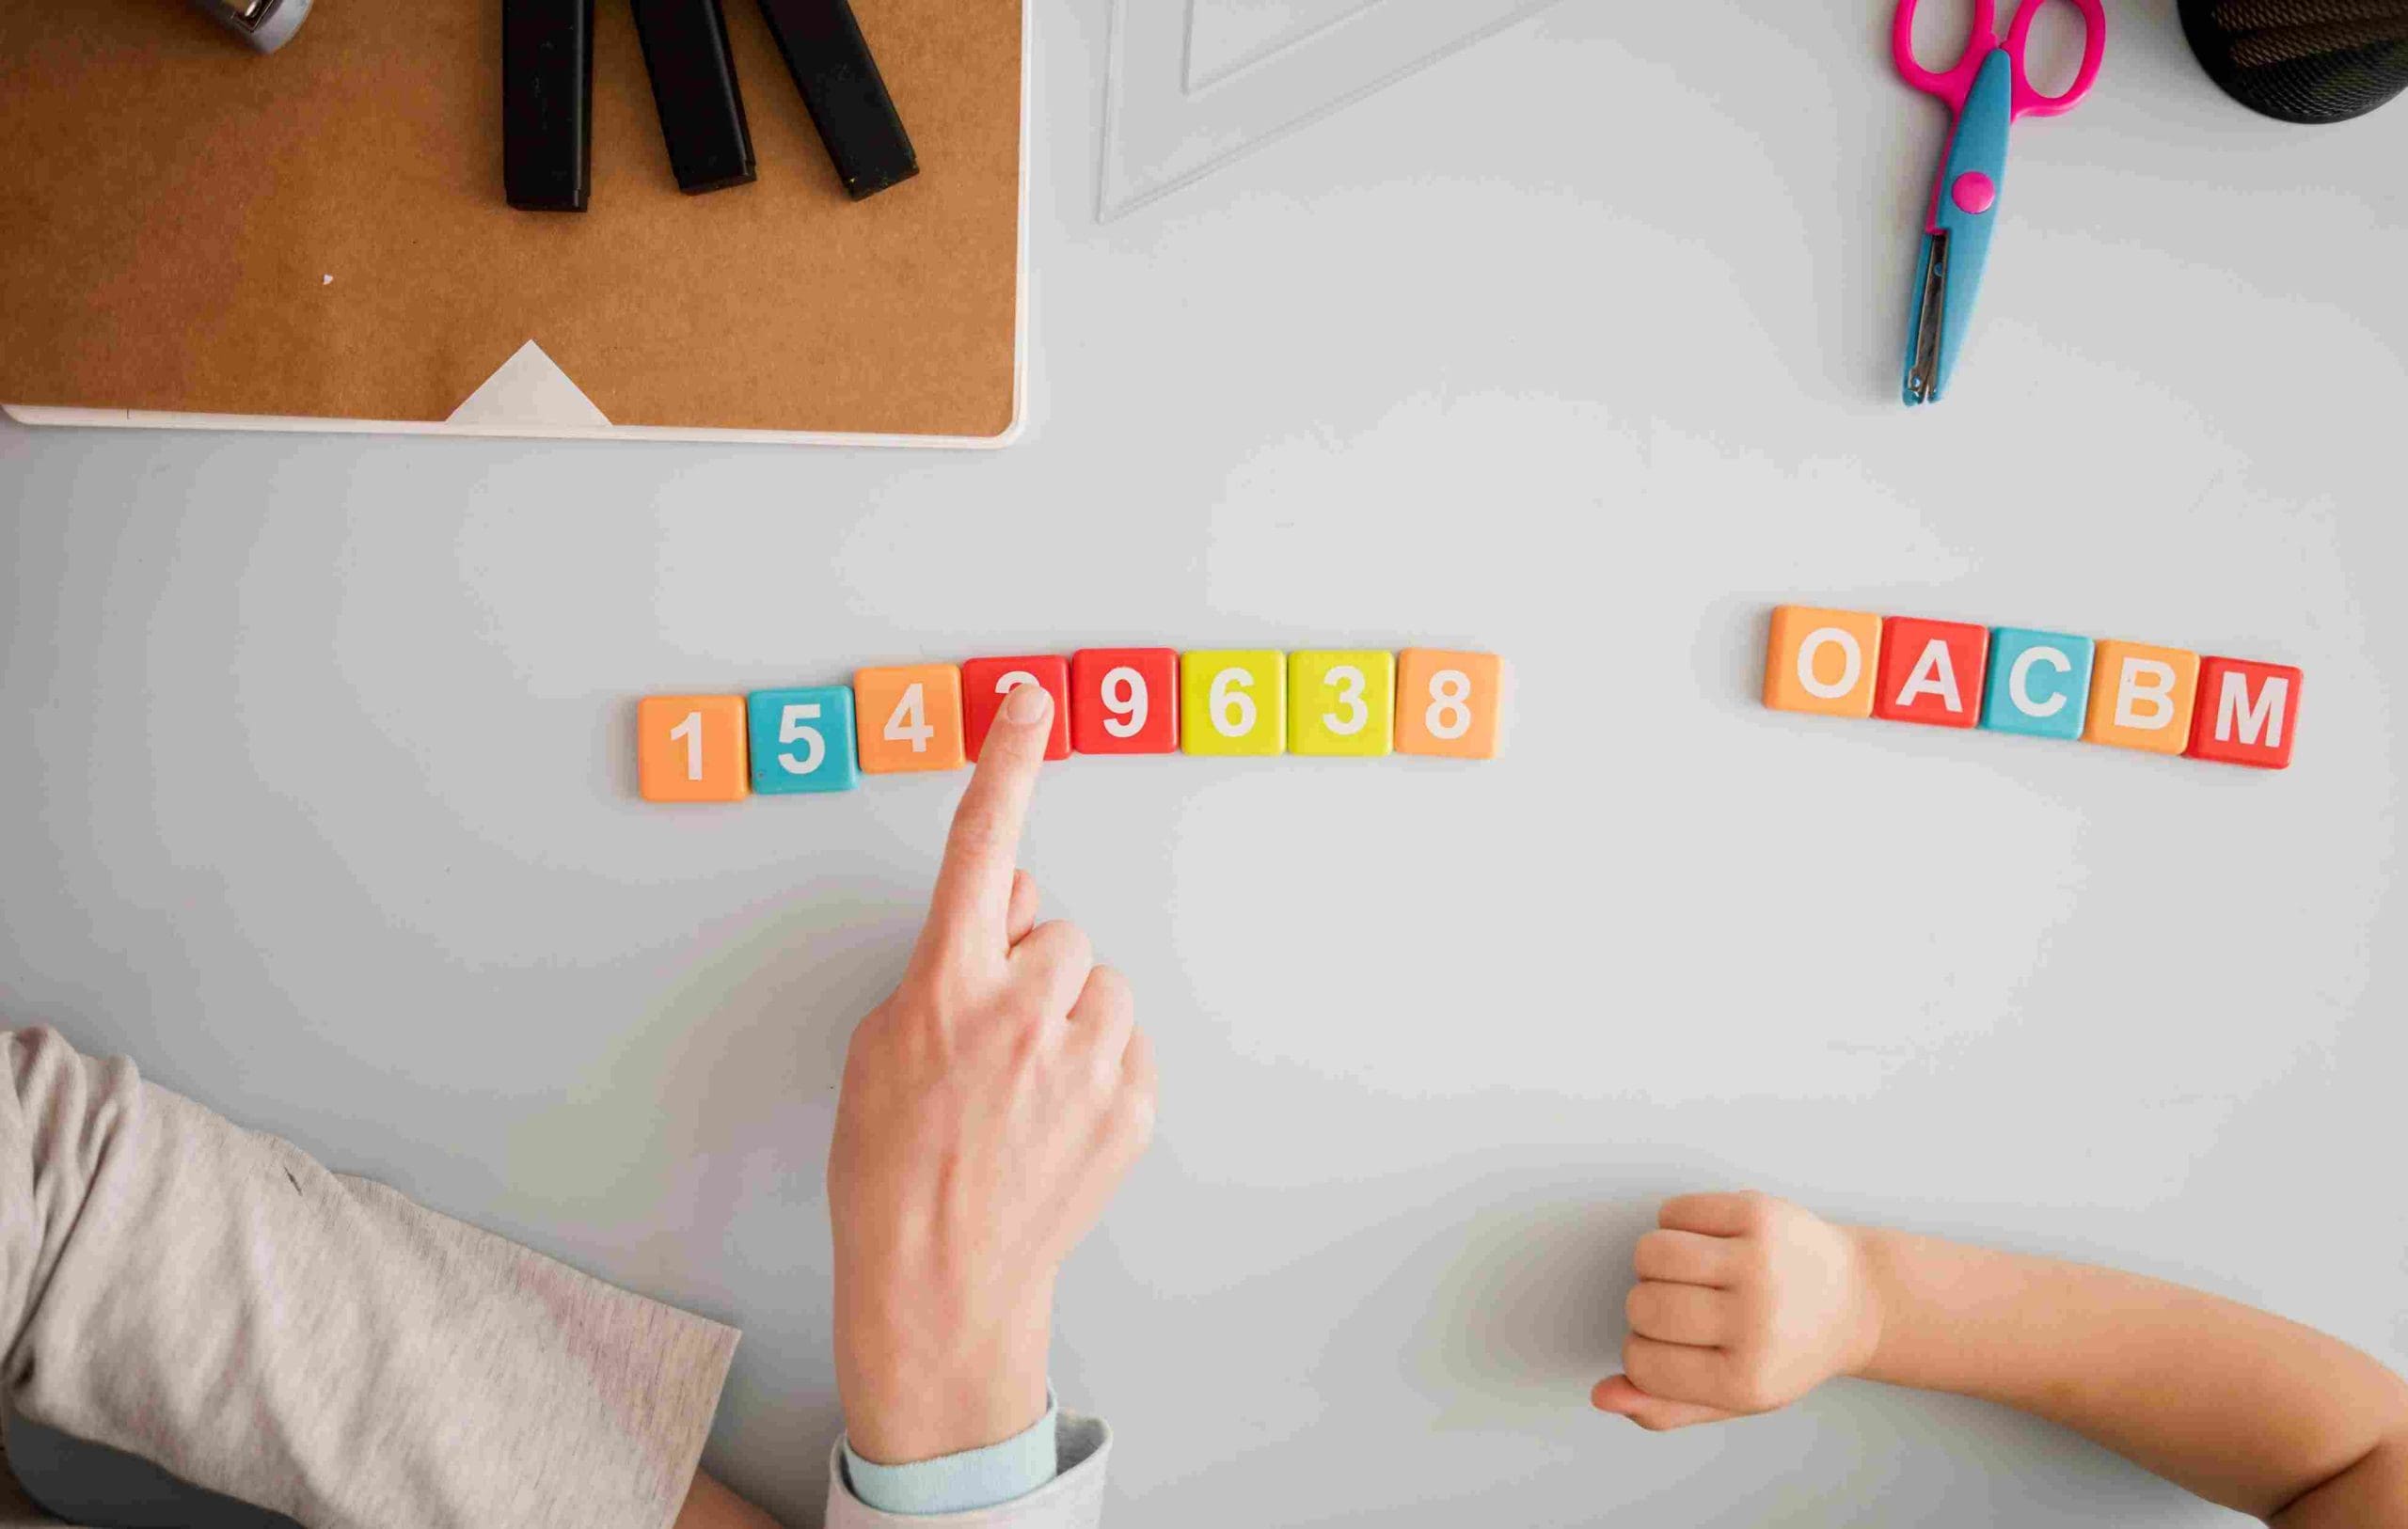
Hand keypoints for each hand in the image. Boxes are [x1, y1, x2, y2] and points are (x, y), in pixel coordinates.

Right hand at [827, 684, 1157, 1465]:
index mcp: (948, 985)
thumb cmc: (891, 1169)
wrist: (941, 1281)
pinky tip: (1051, 1118)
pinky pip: (1125, 1044)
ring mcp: (1085, 1058)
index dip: (1006, 764)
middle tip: (990, 1041)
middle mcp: (1024, 1009)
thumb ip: (946, 959)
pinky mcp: (1130, 1103)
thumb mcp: (882, 1044)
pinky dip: (1096, 1067)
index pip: (984, 847)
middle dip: (1031, 966)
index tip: (1030, 704)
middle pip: (1058, 929)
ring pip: (1100, 985)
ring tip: (1022, 1088)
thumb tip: (1015, 905)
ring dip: (1069, 1017)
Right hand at [1591, 1191, 1880, 1430]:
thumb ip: (1666, 1407)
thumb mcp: (1734, 1397)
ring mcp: (1761, 1263)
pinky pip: (1674, 1211)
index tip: (1671, 1348)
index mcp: (1749, 1379)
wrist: (1857, 1299)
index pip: (1642, 1365)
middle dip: (1646, 1307)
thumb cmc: (1787, 1351)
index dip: (1643, 1354)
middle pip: (1642, 1307)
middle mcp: (1759, 1322)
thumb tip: (1603, 1395)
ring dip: (1653, 1262)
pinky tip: (1706, 1241)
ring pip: (1650, 1253)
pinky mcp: (1760, 1214)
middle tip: (1684, 1308)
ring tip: (1688, 1273)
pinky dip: (1675, 1224)